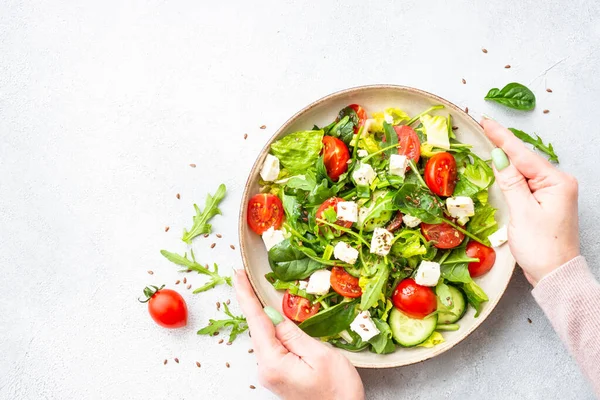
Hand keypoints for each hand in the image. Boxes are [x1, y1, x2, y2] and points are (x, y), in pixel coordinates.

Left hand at [233, 270, 364, 399]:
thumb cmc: (337, 391)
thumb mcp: (320, 355)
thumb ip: (294, 333)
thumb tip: (275, 317)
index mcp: (273, 363)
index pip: (256, 321)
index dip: (246, 295)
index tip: (238, 274)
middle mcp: (266, 369)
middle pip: (258, 328)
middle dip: (255, 302)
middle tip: (249, 276)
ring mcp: (271, 373)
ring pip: (266, 336)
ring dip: (267, 316)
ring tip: (265, 294)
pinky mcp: (279, 374)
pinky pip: (274, 345)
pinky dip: (275, 329)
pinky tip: (279, 320)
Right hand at [482, 119, 579, 285]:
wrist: (555, 274)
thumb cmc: (541, 247)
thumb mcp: (522, 212)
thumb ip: (510, 182)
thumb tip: (499, 157)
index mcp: (557, 182)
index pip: (522, 155)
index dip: (501, 137)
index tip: (485, 120)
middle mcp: (559, 183)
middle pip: (524, 160)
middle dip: (503, 145)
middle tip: (483, 127)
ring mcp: (553, 193)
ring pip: (524, 171)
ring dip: (506, 161)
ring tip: (488, 143)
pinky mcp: (546, 203)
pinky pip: (526, 182)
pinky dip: (511, 176)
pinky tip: (501, 169)